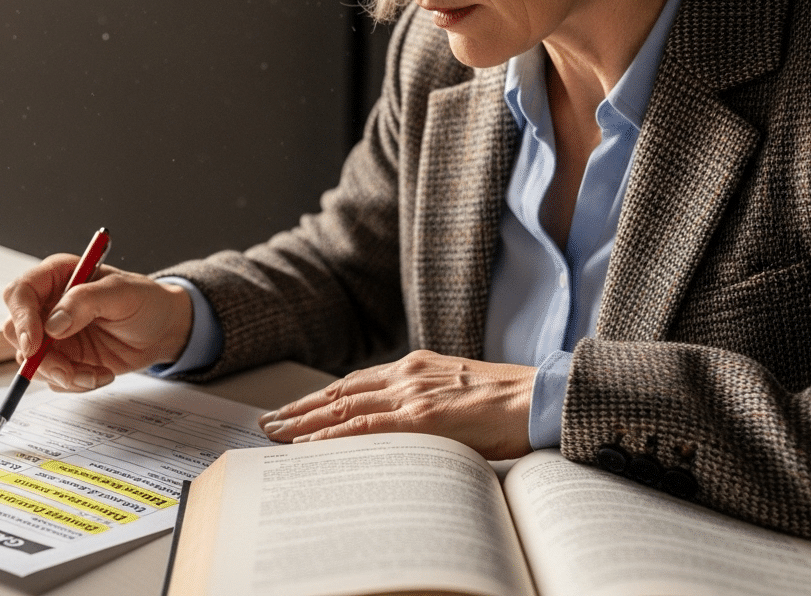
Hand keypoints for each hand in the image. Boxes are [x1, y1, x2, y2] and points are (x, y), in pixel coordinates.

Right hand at [1, 255, 192, 391]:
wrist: (163, 330)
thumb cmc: (145, 301)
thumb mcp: (122, 293)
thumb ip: (85, 302)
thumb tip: (53, 325)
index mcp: (57, 276)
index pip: (20, 293)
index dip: (22, 318)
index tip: (35, 344)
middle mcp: (49, 305)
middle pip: (16, 331)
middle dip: (38, 358)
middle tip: (66, 372)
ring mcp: (53, 335)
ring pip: (32, 362)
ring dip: (63, 375)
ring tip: (97, 373)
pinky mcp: (64, 359)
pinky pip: (53, 379)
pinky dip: (76, 383)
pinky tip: (101, 374)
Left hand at [257, 349, 535, 459]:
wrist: (542, 398)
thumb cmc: (509, 402)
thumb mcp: (459, 390)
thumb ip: (427, 399)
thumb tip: (405, 423)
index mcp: (416, 366)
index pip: (354, 384)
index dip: (320, 398)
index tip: (294, 411)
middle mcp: (408, 374)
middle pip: (340, 393)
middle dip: (301, 410)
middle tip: (269, 424)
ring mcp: (414, 394)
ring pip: (344, 408)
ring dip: (305, 423)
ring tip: (277, 435)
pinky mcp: (424, 417)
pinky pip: (368, 427)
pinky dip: (335, 435)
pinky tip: (311, 444)